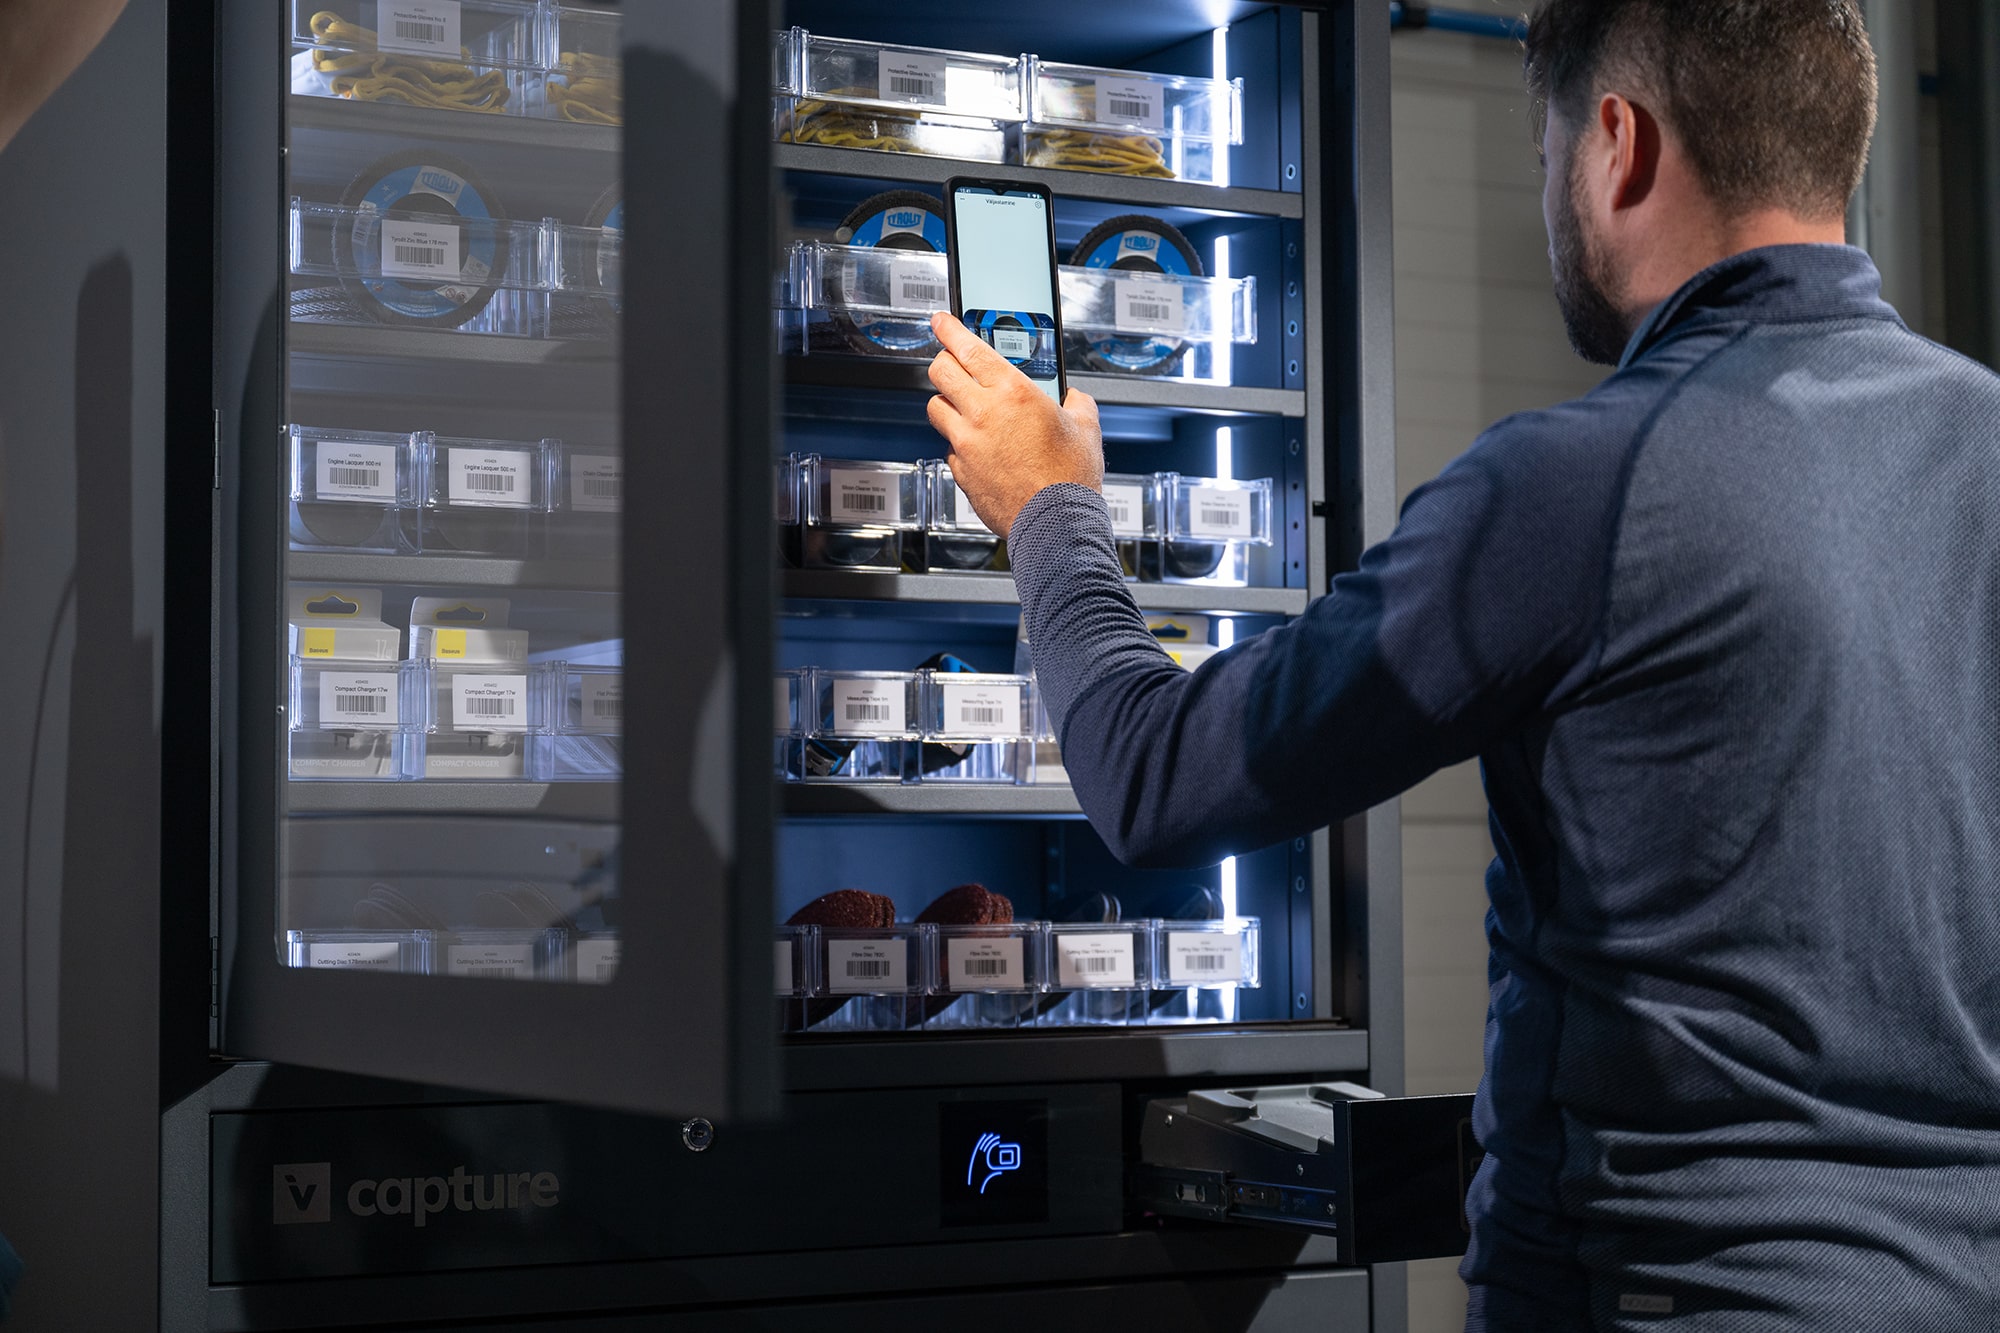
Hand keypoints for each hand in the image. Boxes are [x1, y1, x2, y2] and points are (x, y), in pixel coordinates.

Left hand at [926, 311, 1102, 535]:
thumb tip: (1072, 398)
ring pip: (936, 408)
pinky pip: (949, 447)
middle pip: (940, 371)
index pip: (965, 346)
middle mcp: (982, 413)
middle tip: (954, 363)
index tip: (941, 321)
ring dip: (947, 402)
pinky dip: (959, 442)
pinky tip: (980, 448)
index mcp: (1012, 391)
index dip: (948, 328)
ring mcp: (965, 443)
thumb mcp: (1086, 426)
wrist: (1056, 524)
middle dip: (944, 361)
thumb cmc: (1070, 479)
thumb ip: (1075, 402)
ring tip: (966, 407)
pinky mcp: (960, 471)